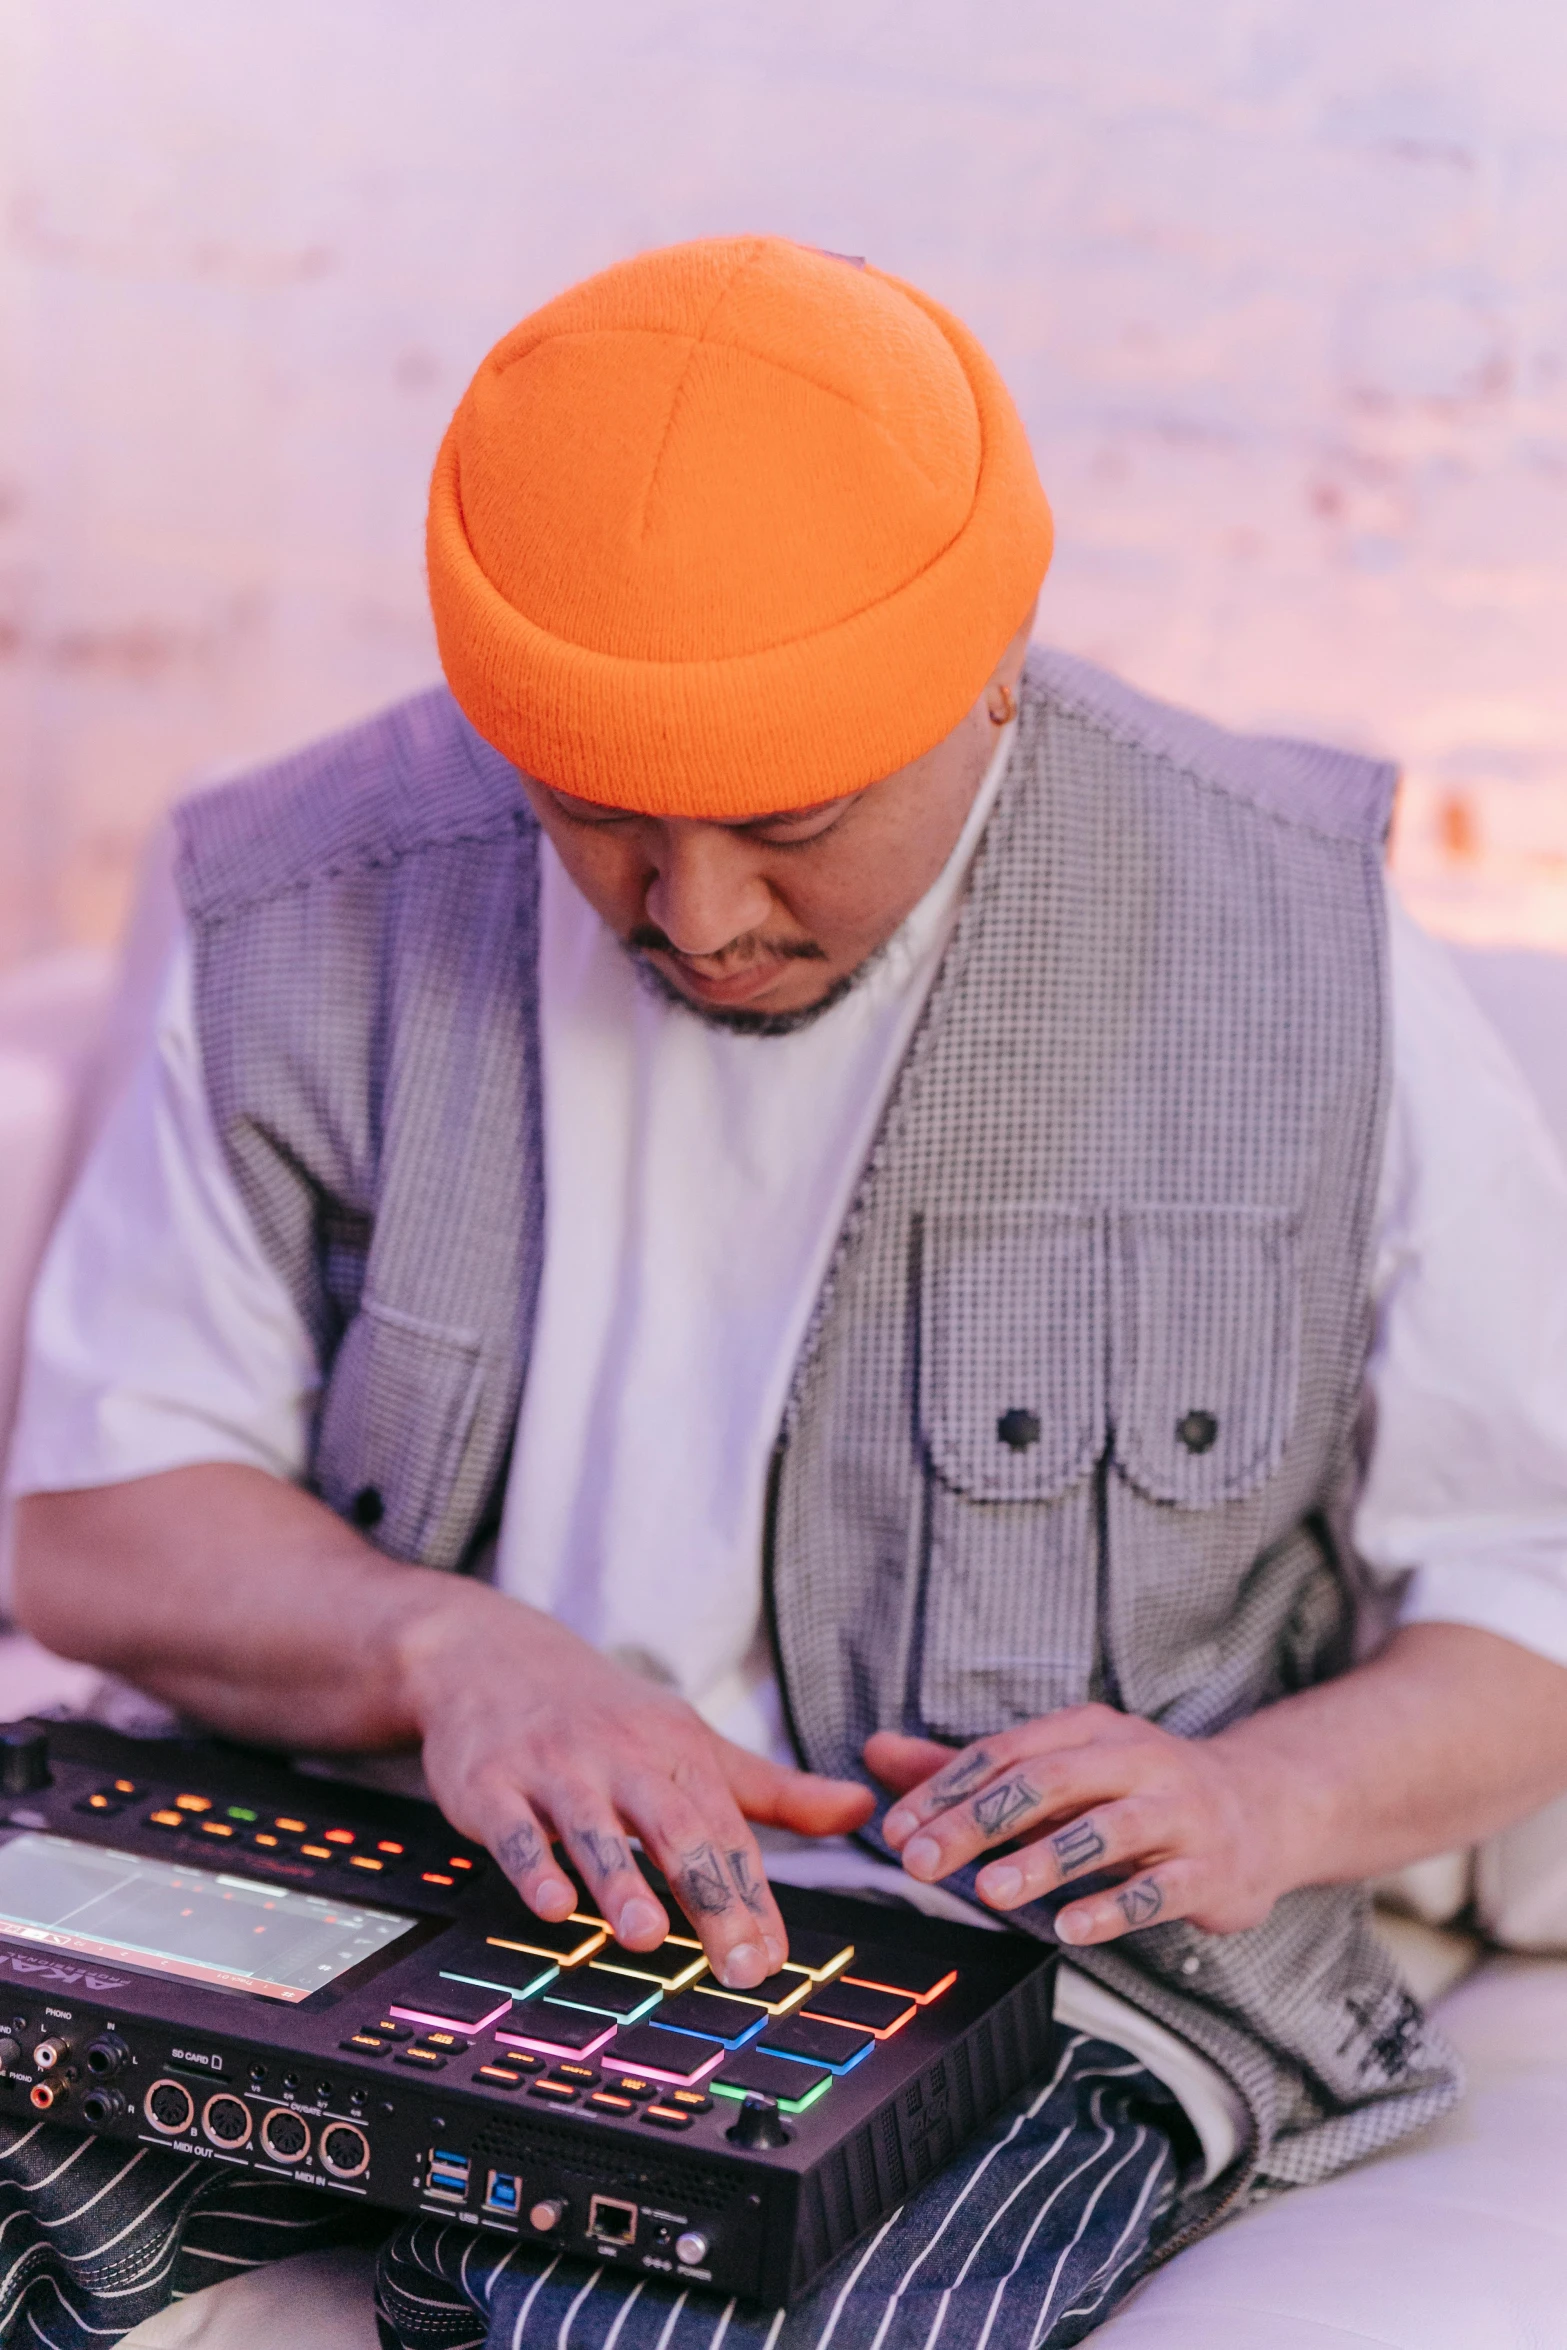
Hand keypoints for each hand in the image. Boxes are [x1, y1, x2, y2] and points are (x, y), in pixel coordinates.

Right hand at [402, 1586, 874, 1987]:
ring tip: (646, 1935)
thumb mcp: (692, 1741)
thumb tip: (860, 1809)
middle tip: (736, 1965)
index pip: (726, 1828)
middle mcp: (620, 1758)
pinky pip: (514, 1830)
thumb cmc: (606, 1714)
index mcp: (676, 1751)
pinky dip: (534, 1866)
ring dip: (619, 1881)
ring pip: (592, 1828)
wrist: (491, 1655)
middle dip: (708, 1896)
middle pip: (673, 1827)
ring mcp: (553, 1769)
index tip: (772, 1957)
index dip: (752, 1893)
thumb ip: (773, 1789)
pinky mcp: (490, 1784)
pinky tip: (553, 1907)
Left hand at [868, 1706, 1290, 1946]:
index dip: (947, 1790)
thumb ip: (971, 1770)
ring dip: (1043, 1860)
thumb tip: (875, 1752)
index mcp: (1090, 1730)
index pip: (1006, 1753)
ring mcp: (1177, 1813)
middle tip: (925, 1864)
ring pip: (1104, 1830)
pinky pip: (1157, 1888)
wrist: (1263, 1809)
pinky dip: (1112, 1906)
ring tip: (992, 1892)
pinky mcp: (1209, 1868)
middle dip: (980, 1822)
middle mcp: (1135, 1760)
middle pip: (1048, 1782)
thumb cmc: (1139, 1790)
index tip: (898, 1831)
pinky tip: (1071, 1928)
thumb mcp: (1061, 1768)